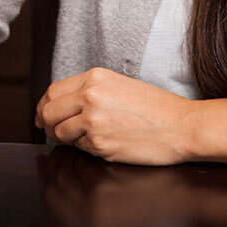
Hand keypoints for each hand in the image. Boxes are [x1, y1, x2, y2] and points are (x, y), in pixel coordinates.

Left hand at [34, 67, 195, 165]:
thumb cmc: (157, 108)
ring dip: (65, 139)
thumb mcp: (120, 85)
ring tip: (84, 138)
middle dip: (46, 124)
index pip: (53, 91)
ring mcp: (93, 122)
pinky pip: (79, 148)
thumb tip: (60, 106)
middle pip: (48, 112)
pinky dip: (84, 148)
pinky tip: (103, 143)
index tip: (43, 114)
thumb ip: (89, 91)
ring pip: (60, 133)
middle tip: (51, 131)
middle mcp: (90, 96)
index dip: (44, 106)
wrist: (182, 126)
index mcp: (95, 78)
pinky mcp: (99, 144)